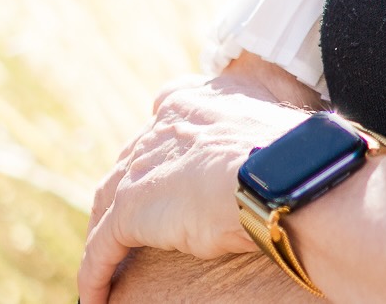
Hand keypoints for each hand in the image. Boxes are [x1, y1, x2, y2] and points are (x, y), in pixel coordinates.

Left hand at [78, 76, 307, 303]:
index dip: (157, 149)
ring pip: (107, 205)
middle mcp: (162, 127)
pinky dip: (93, 277)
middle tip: (129, 229)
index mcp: (194, 103)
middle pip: (128, 164)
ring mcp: (143, 166)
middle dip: (124, 195)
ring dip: (104, 237)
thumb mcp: (269, 135)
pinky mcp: (131, 210)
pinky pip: (100, 250)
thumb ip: (252, 143)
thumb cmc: (291, 158)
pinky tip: (95, 301)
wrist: (282, 173)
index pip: (160, 118)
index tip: (163, 171)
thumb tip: (276, 164)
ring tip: (105, 268)